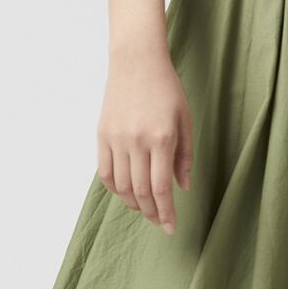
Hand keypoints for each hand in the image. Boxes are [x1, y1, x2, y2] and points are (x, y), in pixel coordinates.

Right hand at [97, 49, 192, 232]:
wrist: (136, 60)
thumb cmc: (166, 89)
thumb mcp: (185, 121)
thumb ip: (184, 157)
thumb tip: (182, 188)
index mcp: (161, 139)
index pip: (161, 188)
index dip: (166, 212)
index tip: (170, 228)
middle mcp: (136, 141)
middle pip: (140, 191)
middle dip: (151, 212)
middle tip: (159, 222)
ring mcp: (116, 138)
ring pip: (121, 186)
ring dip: (133, 204)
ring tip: (145, 209)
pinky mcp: (102, 135)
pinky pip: (105, 172)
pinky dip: (115, 189)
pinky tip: (126, 194)